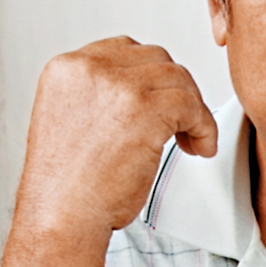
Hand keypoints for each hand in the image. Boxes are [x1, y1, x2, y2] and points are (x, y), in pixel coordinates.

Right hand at [13, 36, 218, 251]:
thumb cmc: (67, 186)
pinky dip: (203, 127)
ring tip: (190, 141)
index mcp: (65, 68)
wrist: (62, 216)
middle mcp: (88, 68)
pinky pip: (191, 104)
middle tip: (180, 125)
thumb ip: (97, 97)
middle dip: (173, 92)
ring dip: (192, 110)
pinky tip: (198, 147)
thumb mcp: (70, 122)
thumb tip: (139, 94)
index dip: (149, 79)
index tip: (159, 106)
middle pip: (155, 59)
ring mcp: (117, 85)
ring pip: (177, 79)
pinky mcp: (144, 108)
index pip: (123, 50)